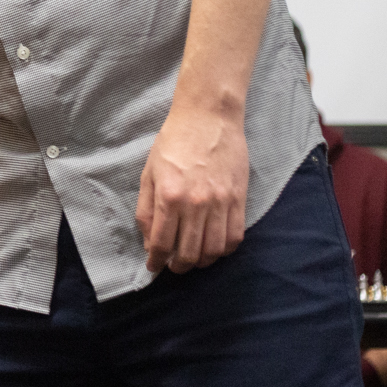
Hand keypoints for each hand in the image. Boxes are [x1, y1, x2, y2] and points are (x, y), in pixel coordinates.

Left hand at [136, 104, 248, 273]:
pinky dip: (224, 250)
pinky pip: (235, 237)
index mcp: (169, 196)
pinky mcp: (239, 199)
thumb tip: (149, 241)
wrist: (208, 119)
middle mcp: (196, 204)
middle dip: (179, 266)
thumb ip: (146, 209)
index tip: (154, 268)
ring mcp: (221, 203)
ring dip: (202, 262)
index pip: (162, 243)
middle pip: (190, 253)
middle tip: (174, 267)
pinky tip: (214, 248)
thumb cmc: (173, 143)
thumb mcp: (148, 174)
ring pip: (214, 250)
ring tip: (193, 260)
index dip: (156, 261)